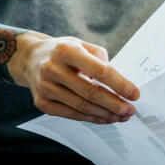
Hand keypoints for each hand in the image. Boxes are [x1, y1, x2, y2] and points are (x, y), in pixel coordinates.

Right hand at [11, 34, 138, 123]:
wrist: (30, 58)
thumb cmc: (64, 52)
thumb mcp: (82, 45)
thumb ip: (101, 61)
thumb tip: (119, 85)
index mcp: (67, 51)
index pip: (99, 71)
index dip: (119, 84)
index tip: (135, 94)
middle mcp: (52, 69)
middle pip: (90, 92)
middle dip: (114, 104)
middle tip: (131, 110)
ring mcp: (45, 87)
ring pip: (81, 106)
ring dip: (105, 114)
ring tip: (122, 116)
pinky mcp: (41, 102)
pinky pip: (71, 114)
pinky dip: (91, 118)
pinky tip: (105, 118)